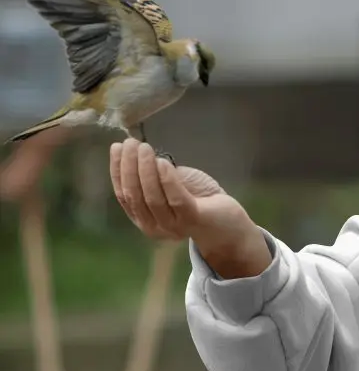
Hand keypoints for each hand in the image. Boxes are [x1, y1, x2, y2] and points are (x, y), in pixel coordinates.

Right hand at [111, 139, 272, 277]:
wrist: (230, 224)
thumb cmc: (198, 201)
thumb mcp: (170, 187)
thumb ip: (154, 177)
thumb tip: (137, 151)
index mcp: (143, 219)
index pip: (123, 195)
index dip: (117, 170)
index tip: (116, 148)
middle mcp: (153, 227)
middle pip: (134, 196)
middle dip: (130, 166)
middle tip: (131, 143)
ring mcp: (173, 226)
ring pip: (152, 198)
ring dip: (145, 169)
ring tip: (145, 148)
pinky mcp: (193, 220)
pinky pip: (176, 200)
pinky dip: (168, 180)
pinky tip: (163, 162)